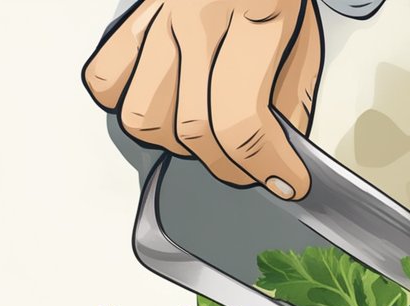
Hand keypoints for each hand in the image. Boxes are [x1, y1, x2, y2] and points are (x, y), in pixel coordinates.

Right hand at [82, 0, 322, 198]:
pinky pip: (106, 82)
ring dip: (180, 147)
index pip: (242, 118)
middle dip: (230, 167)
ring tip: (210, 138)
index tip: (288, 184)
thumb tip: (274, 164)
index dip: (266, 166)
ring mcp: (154, 15)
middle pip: (191, 127)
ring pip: (142, 117)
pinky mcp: (128, 19)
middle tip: (255, 170)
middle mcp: (195, 15)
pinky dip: (131, 109)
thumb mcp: (304, 47)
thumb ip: (290, 107)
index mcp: (255, 15)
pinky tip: (169, 109)